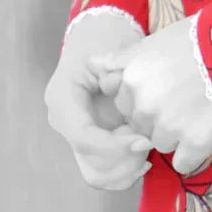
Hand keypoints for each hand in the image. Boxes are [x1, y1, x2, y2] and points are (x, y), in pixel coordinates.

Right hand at [45, 17, 154, 191]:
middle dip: (125, 160)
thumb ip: (117, 74)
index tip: (145, 141)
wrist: (96, 36)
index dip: (116, 146)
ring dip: (127, 167)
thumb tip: (125, 99)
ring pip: (98, 175)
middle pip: (91, 164)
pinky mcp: (90, 144)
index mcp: (63, 100)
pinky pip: (104, 172)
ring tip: (147, 144)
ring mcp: (75, 137)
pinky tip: (144, 157)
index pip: (84, 139)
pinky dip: (126, 171)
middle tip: (149, 141)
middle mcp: (64, 123)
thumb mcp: (111, 49)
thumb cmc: (104, 38)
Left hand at [89, 13, 211, 178]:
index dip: (143, 98)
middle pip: (140, 126)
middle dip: (157, 118)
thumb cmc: (203, 38)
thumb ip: (126, 58)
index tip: (165, 88)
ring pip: (160, 144)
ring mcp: (168, 126)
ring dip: (176, 135)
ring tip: (200, 110)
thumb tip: (96, 65)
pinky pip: (182, 162)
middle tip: (185, 98)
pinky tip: (207, 130)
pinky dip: (193, 152)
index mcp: (132, 76)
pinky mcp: (193, 144)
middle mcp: (143, 104)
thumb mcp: (159, 39)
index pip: (124, 104)